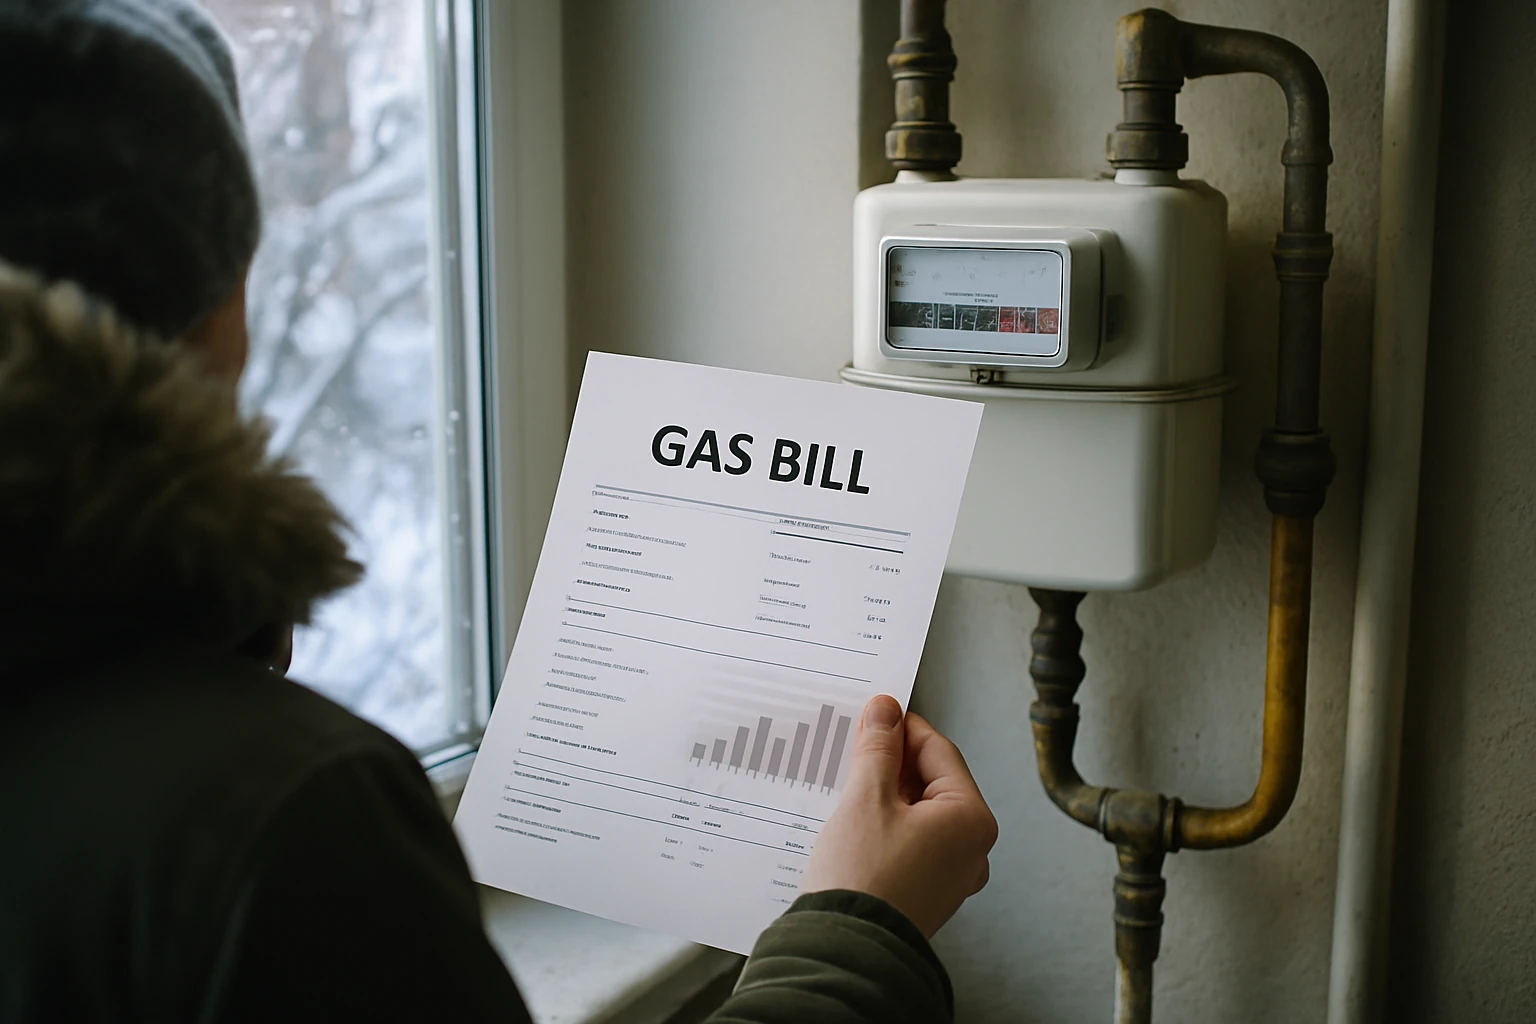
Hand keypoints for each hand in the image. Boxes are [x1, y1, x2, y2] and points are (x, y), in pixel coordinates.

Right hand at [802, 694, 997, 937]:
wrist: (847, 951)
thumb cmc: (863, 879)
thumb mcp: (867, 799)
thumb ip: (878, 750)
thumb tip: (885, 711)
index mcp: (971, 820)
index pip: (939, 752)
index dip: (903, 728)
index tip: (874, 715)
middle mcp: (971, 849)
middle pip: (932, 783)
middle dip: (892, 764)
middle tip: (855, 748)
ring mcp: (951, 875)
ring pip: (919, 814)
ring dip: (886, 795)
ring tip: (848, 784)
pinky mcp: (926, 892)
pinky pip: (911, 843)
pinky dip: (886, 825)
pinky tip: (854, 820)